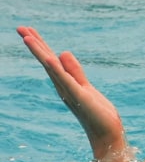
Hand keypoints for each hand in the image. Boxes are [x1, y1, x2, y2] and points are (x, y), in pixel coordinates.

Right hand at [17, 26, 131, 161]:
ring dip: (39, 52)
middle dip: (34, 44)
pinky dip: (56, 67)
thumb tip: (62, 52)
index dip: (40, 45)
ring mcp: (69, 91)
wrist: (107, 134)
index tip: (28, 31)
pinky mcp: (79, 95)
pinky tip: (48, 56)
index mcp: (64, 83)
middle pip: (46, 61)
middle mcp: (62, 86)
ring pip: (51, 67)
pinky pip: (65, 79)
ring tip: (27, 36)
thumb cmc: (98, 113)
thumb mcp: (85, 86)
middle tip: (20, 27)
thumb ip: (75, 71)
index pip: (50, 60)